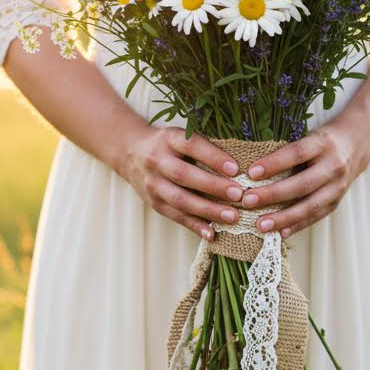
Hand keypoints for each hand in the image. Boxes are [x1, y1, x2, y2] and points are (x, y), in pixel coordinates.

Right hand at [121, 126, 244, 240]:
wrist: (131, 153)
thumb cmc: (168, 145)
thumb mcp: (182, 136)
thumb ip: (204, 148)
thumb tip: (239, 168)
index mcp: (169, 139)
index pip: (192, 146)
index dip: (213, 157)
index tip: (235, 169)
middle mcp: (157, 161)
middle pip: (184, 176)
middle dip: (213, 186)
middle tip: (239, 195)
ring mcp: (153, 184)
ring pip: (180, 200)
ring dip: (208, 210)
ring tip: (232, 216)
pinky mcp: (154, 202)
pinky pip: (176, 216)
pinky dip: (195, 226)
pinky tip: (212, 233)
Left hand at [240, 122, 368, 238]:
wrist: (355, 145)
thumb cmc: (322, 141)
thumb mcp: (308, 137)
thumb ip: (287, 152)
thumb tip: (252, 172)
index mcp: (323, 144)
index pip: (296, 154)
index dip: (274, 164)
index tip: (251, 173)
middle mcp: (333, 166)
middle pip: (302, 184)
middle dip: (273, 194)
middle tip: (248, 201)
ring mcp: (337, 187)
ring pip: (310, 206)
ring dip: (283, 218)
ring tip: (261, 225)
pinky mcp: (336, 202)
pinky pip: (315, 217)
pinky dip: (297, 226)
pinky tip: (280, 233)